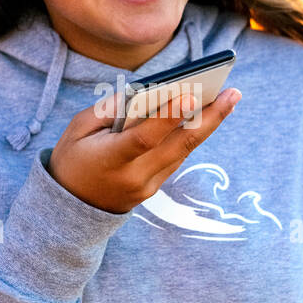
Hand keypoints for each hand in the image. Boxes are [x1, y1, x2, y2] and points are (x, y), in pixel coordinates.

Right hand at [46, 87, 241, 213]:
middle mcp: (135, 176)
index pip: (146, 138)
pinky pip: (176, 157)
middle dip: (210, 118)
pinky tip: (205, 115)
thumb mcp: (77, 131)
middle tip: (233, 92)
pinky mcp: (154, 188)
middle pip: (179, 146)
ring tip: (228, 98)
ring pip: (184, 151)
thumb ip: (107, 110)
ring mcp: (147, 186)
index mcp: (111, 160)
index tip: (190, 93)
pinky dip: (190, 135)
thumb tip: (144, 92)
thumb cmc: (71, 160)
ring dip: (208, 124)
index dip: (168, 116)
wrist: (69, 210)